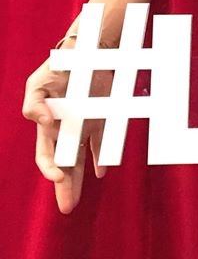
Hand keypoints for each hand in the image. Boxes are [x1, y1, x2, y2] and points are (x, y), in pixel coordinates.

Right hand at [22, 46, 109, 213]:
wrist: (88, 50)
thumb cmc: (58, 67)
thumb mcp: (39, 83)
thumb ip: (34, 104)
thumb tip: (40, 121)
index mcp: (48, 124)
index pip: (46, 153)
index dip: (50, 168)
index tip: (58, 178)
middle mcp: (66, 128)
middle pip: (63, 163)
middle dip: (64, 186)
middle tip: (66, 208)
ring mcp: (84, 124)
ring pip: (80, 158)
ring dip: (79, 179)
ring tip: (74, 201)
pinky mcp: (101, 117)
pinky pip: (102, 141)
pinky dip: (101, 156)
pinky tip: (101, 171)